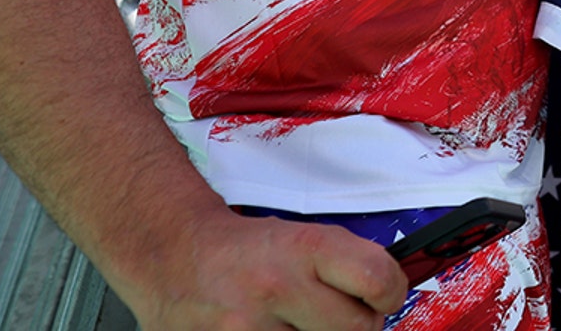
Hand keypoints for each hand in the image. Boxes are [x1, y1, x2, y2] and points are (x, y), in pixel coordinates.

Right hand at [128, 210, 405, 330]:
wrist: (170, 257)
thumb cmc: (242, 251)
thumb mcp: (298, 239)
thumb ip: (344, 266)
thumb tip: (386, 301)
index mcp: (301, 249)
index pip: (375, 277)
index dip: (390, 292)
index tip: (384, 297)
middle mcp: (276, 287)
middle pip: (356, 328)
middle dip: (359, 325)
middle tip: (342, 317)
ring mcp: (247, 327)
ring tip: (300, 325)